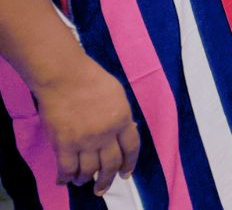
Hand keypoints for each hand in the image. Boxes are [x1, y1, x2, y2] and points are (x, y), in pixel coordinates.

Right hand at [31, 55, 139, 189]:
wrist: (66, 78)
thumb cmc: (92, 81)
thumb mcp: (117, 96)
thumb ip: (120, 116)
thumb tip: (124, 130)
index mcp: (123, 119)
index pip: (131, 148)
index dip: (129, 163)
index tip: (126, 174)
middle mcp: (106, 134)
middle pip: (111, 164)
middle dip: (107, 179)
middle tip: (102, 188)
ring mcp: (85, 141)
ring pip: (89, 170)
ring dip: (85, 179)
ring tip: (82, 181)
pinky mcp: (64, 145)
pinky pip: (66, 169)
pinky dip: (65, 178)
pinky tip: (64, 181)